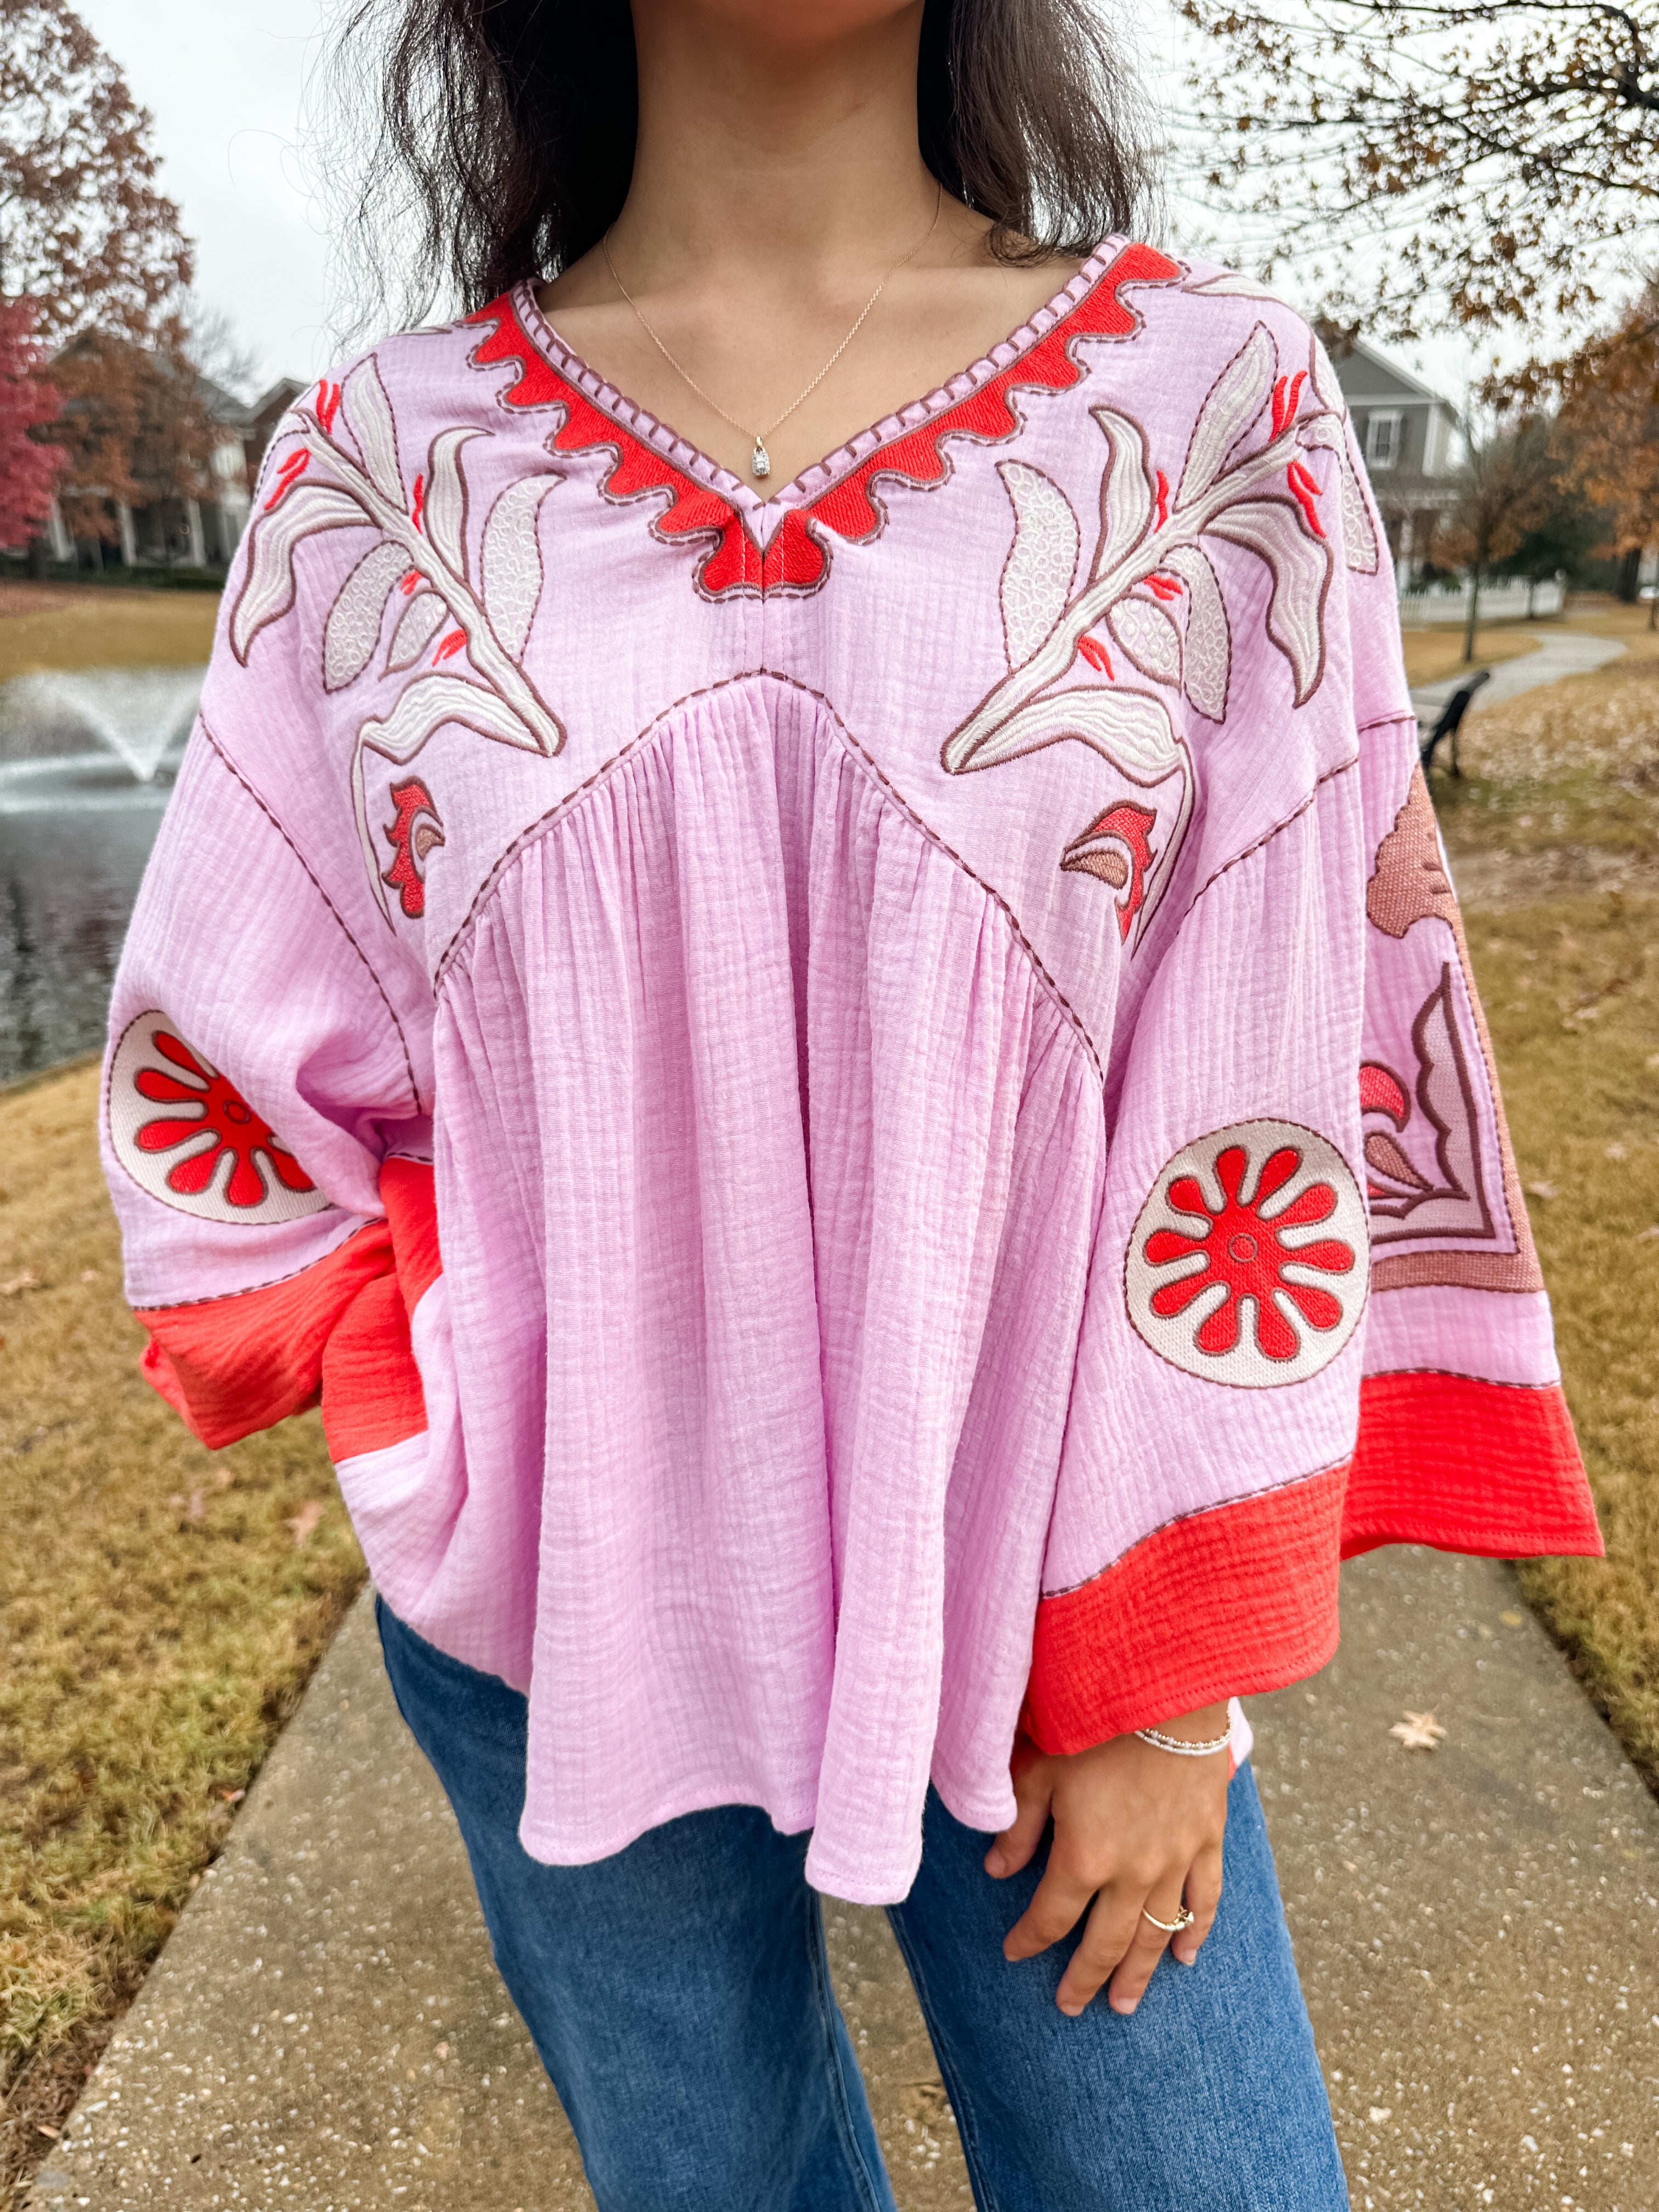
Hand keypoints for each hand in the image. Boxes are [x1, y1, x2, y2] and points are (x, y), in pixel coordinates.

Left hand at [985, 1705, 1229, 2016]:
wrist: (1168, 1691)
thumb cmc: (1096, 1723)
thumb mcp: (1041, 1768)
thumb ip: (1019, 1824)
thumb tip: (996, 1869)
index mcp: (1084, 1857)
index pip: (1050, 1917)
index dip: (1029, 1939)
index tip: (1013, 1952)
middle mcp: (1132, 1873)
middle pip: (1105, 1943)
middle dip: (1084, 1978)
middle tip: (1071, 2007)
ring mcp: (1175, 1861)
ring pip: (1155, 1934)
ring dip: (1138, 1973)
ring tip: (1124, 2005)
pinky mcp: (1207, 1840)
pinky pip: (1205, 1900)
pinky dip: (1195, 1931)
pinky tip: (1186, 1956)